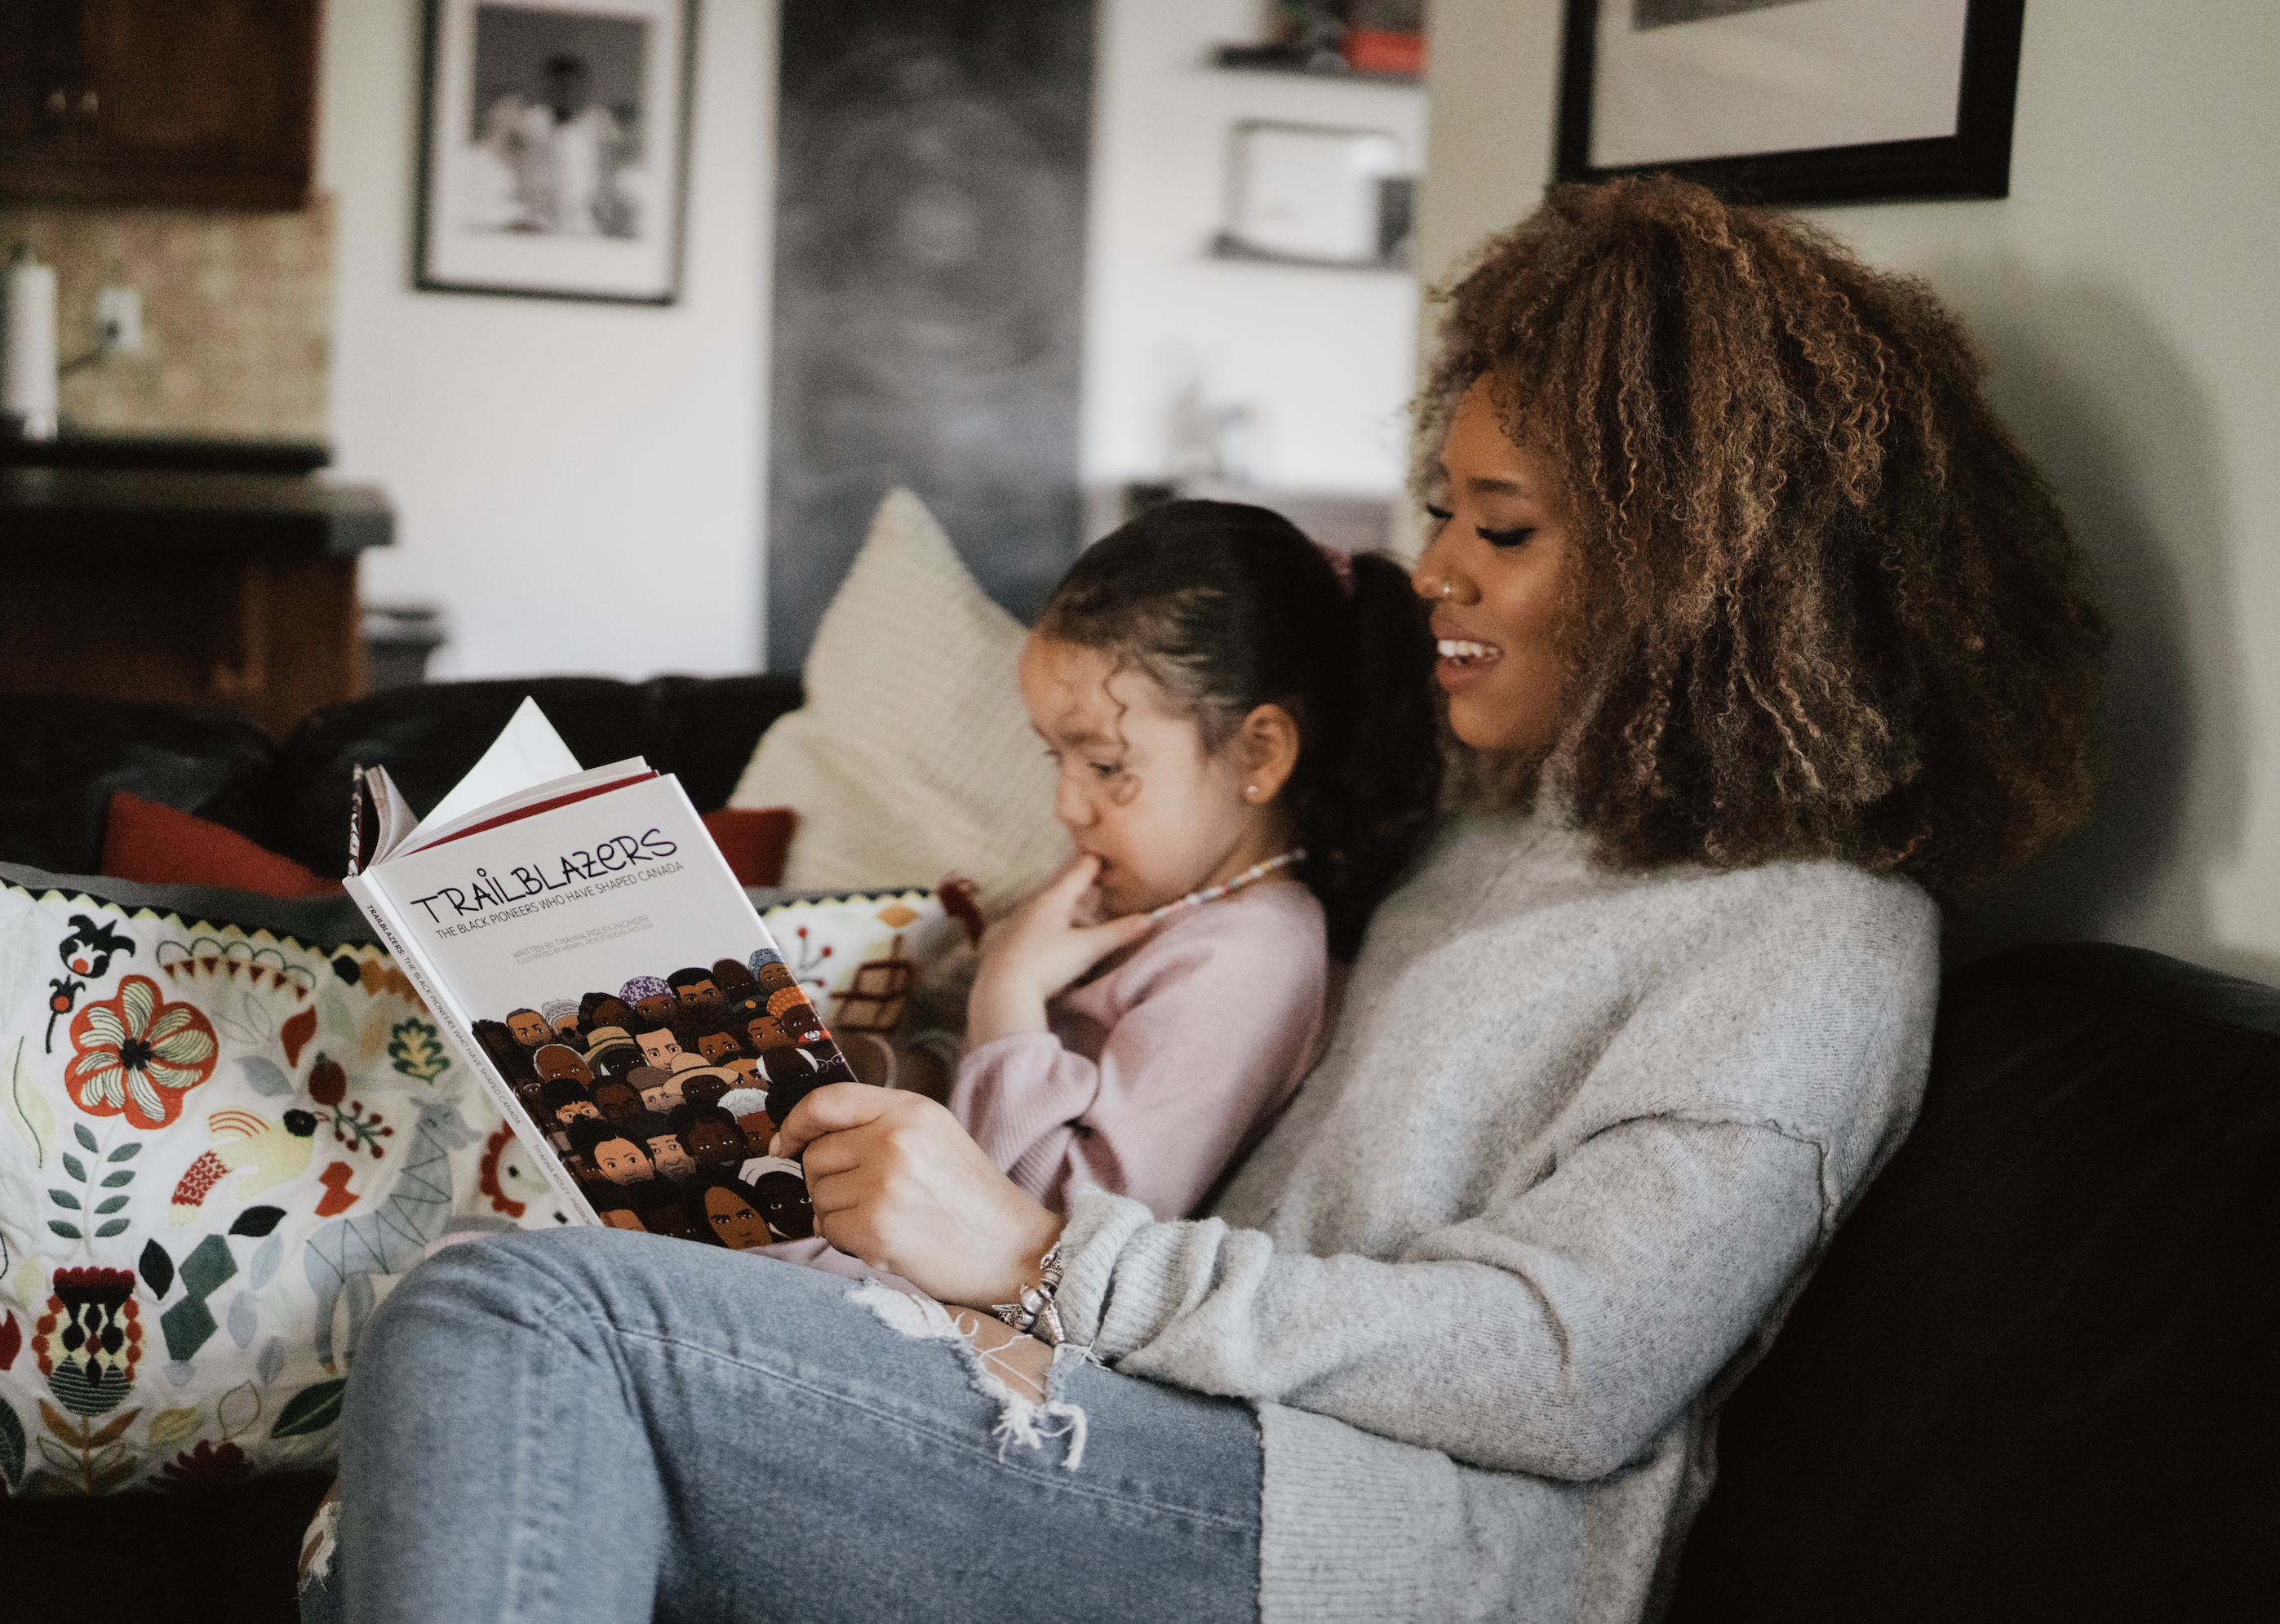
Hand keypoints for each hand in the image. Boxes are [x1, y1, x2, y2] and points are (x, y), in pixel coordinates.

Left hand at [773, 1083, 1063, 1309]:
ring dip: (839, 1212)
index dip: (796, 1122)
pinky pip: (827, 1228)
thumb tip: (808, 1137)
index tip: (785, 1143)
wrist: (1011, 1249)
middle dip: (830, 1180)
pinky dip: (846, 1239)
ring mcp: (884, 1184)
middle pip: (817, 1154)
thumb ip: (880, 1124)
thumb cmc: (969, 1197)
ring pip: (818, 1195)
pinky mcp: (875, 1228)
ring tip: (886, 1217)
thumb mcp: (934, 1135)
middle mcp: (894, 1140)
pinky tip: (884, 1238)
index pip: (828, 1101)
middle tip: (873, 1196)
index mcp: (911, 1110)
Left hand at [966, 856, 1154, 1044]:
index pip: (1079, 872)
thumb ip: (1118, 933)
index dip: (1094, 863)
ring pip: (1049, 915)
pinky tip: (1054, 953)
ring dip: (1067, 922)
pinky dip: (1050, 936)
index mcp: (1054, 899)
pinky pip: (1035, 932)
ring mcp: (1017, 923)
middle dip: (1083, 901)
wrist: (1003, 990)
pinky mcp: (1007, 943)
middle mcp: (1033, 905)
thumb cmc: (1047, 962)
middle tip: (1099, 903)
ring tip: (1081, 939)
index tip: (1104, 854)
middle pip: (1064, 896)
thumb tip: (1148, 919)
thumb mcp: (1088, 948)